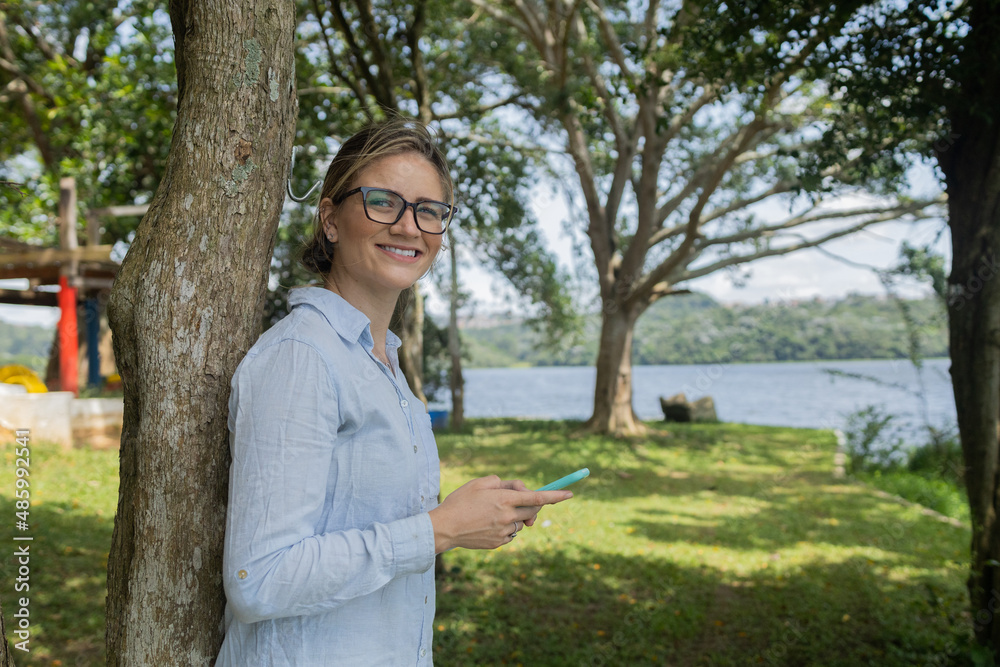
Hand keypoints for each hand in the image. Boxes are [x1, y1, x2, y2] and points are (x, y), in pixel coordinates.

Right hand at [428, 475, 572, 552]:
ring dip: (516, 516)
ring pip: (521, 522)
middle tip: (521, 499)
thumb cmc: (460, 501)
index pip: (537, 496)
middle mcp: (508, 516)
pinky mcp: (499, 543)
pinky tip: (488, 525)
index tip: (570, 494)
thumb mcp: (479, 483)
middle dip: (533, 503)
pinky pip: (511, 534)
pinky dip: (506, 527)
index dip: (556, 495)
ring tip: (493, 513)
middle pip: (532, 509)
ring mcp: (504, 532)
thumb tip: (517, 490)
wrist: (444, 528)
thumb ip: (502, 482)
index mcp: (504, 499)